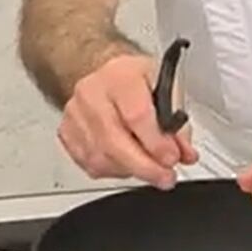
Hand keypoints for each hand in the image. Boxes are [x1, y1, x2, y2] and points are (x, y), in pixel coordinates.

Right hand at [59, 53, 196, 190]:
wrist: (106, 73)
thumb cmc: (136, 79)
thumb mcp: (167, 87)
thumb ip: (178, 122)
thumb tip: (184, 153)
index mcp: (120, 75)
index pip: (136, 115)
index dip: (156, 143)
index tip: (172, 158)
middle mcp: (92, 93)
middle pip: (114, 142)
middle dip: (145, 167)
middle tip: (165, 177)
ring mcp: (75, 115)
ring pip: (101, 158)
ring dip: (131, 171)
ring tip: (151, 169)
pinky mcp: (67, 134)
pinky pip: (90, 164)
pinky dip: (114, 170)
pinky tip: (128, 163)